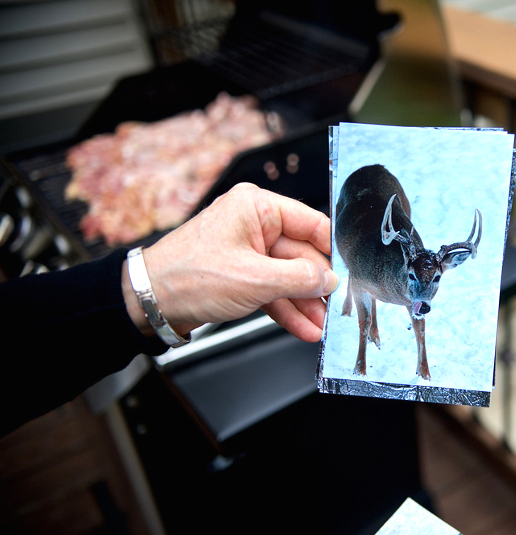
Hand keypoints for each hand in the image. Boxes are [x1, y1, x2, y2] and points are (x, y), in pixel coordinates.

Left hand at [122, 183, 337, 342]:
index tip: (349, 274)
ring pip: (288, 277)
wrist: (148, 304)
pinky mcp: (241, 275)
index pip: (310, 224)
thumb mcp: (254, 279)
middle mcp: (253, 224)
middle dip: (317, 287)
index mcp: (256, 207)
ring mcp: (247, 251)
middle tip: (337, 309)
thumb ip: (299, 279)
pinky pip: (273, 290)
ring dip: (305, 304)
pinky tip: (304, 327)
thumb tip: (329, 281)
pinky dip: (287, 309)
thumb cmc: (188, 278)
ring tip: (323, 326)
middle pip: (301, 255)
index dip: (332, 251)